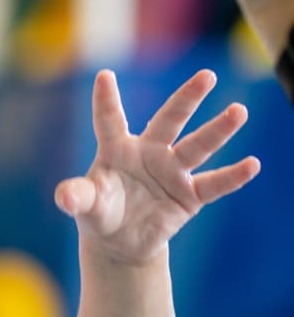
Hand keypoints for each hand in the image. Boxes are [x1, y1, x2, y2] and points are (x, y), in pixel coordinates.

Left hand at [54, 69, 259, 263]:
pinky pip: (214, 184)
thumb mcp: (86, 206)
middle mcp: (149, 153)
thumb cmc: (100, 212)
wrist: (120, 241)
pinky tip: (252, 165)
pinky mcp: (189, 196)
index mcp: (117, 149)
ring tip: (238, 111)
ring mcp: (172, 172)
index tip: (103, 76)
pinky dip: (233, 176)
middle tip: (206, 77)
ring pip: (197, 147)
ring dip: (218, 130)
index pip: (110, 120)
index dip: (106, 100)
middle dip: (187, 99)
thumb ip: (77, 197)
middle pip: (169, 121)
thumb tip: (64, 197)